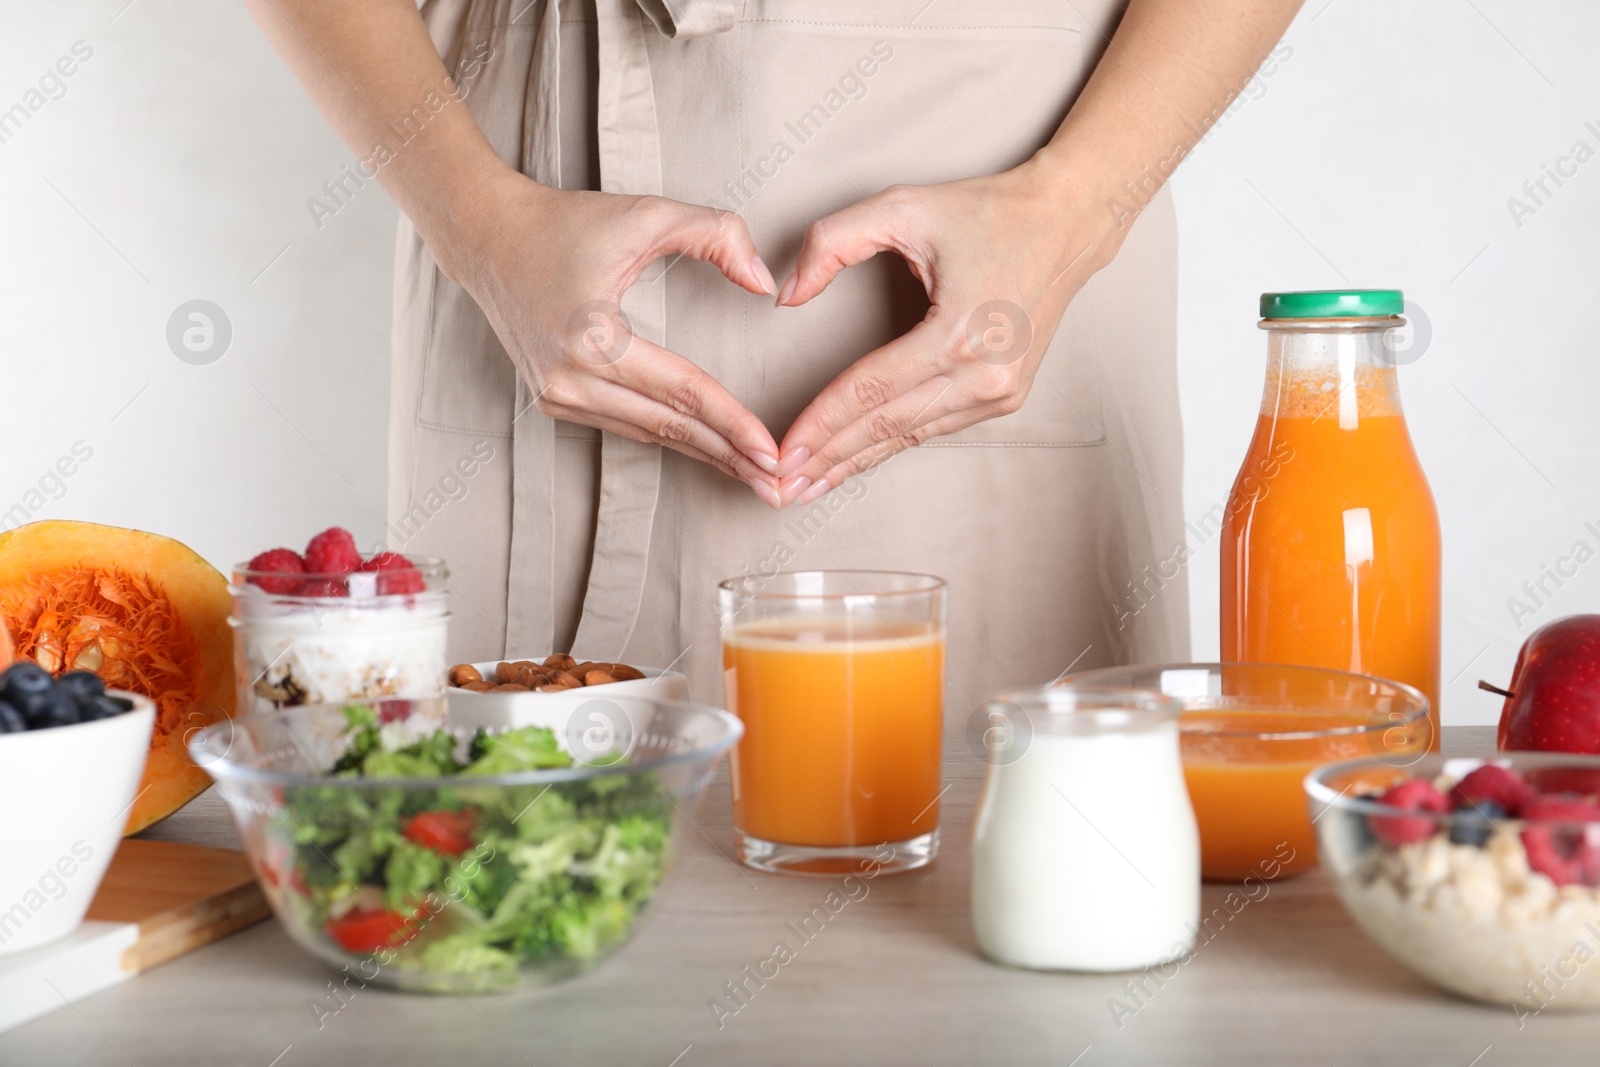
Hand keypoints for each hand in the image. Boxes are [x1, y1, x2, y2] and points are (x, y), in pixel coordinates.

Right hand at [452, 174, 783, 504]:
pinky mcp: (553, 401)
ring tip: (752, 475)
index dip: (733, 423)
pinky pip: (626, 426)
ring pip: (649, 434)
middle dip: (729, 458)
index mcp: (592, 337)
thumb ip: (715, 235)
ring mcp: (557, 395)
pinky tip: (707, 450)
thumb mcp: (647, 214)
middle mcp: (570, 377)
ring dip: (704, 455)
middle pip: (669, 427)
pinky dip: (670, 439)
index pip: (682, 391)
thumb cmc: (566, 224)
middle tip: (777, 485)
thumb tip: (764, 282)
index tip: (772, 452)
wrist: (489, 239)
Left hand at [771, 163, 1117, 505]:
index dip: (821, 422)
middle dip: (829, 458)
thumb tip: (788, 297)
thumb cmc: (986, 212)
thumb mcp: (902, 206)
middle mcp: (986, 373)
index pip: (871, 389)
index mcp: (960, 330)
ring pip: (910, 436)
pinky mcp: (1007, 396)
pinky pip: (934, 427)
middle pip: (887, 426)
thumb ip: (833, 242)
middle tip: (782, 486)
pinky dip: (891, 445)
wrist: (1065, 223)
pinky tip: (857, 460)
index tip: (783, 450)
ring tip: (810, 485)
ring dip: (856, 461)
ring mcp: (1001, 391)